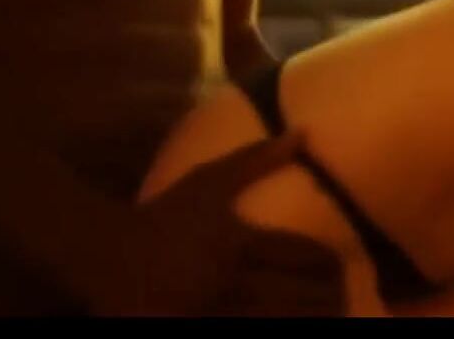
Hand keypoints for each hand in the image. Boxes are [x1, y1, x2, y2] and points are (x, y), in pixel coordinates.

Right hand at [138, 132, 347, 315]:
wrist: (111, 255)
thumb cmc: (166, 215)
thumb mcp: (209, 181)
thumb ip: (257, 159)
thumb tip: (303, 133)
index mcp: (242, 242)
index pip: (307, 256)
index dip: (332, 263)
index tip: (340, 264)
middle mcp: (236, 280)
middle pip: (306, 296)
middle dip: (332, 296)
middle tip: (342, 294)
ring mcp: (221, 312)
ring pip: (288, 321)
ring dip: (314, 315)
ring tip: (327, 310)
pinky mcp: (207, 326)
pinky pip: (257, 331)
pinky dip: (282, 324)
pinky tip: (291, 317)